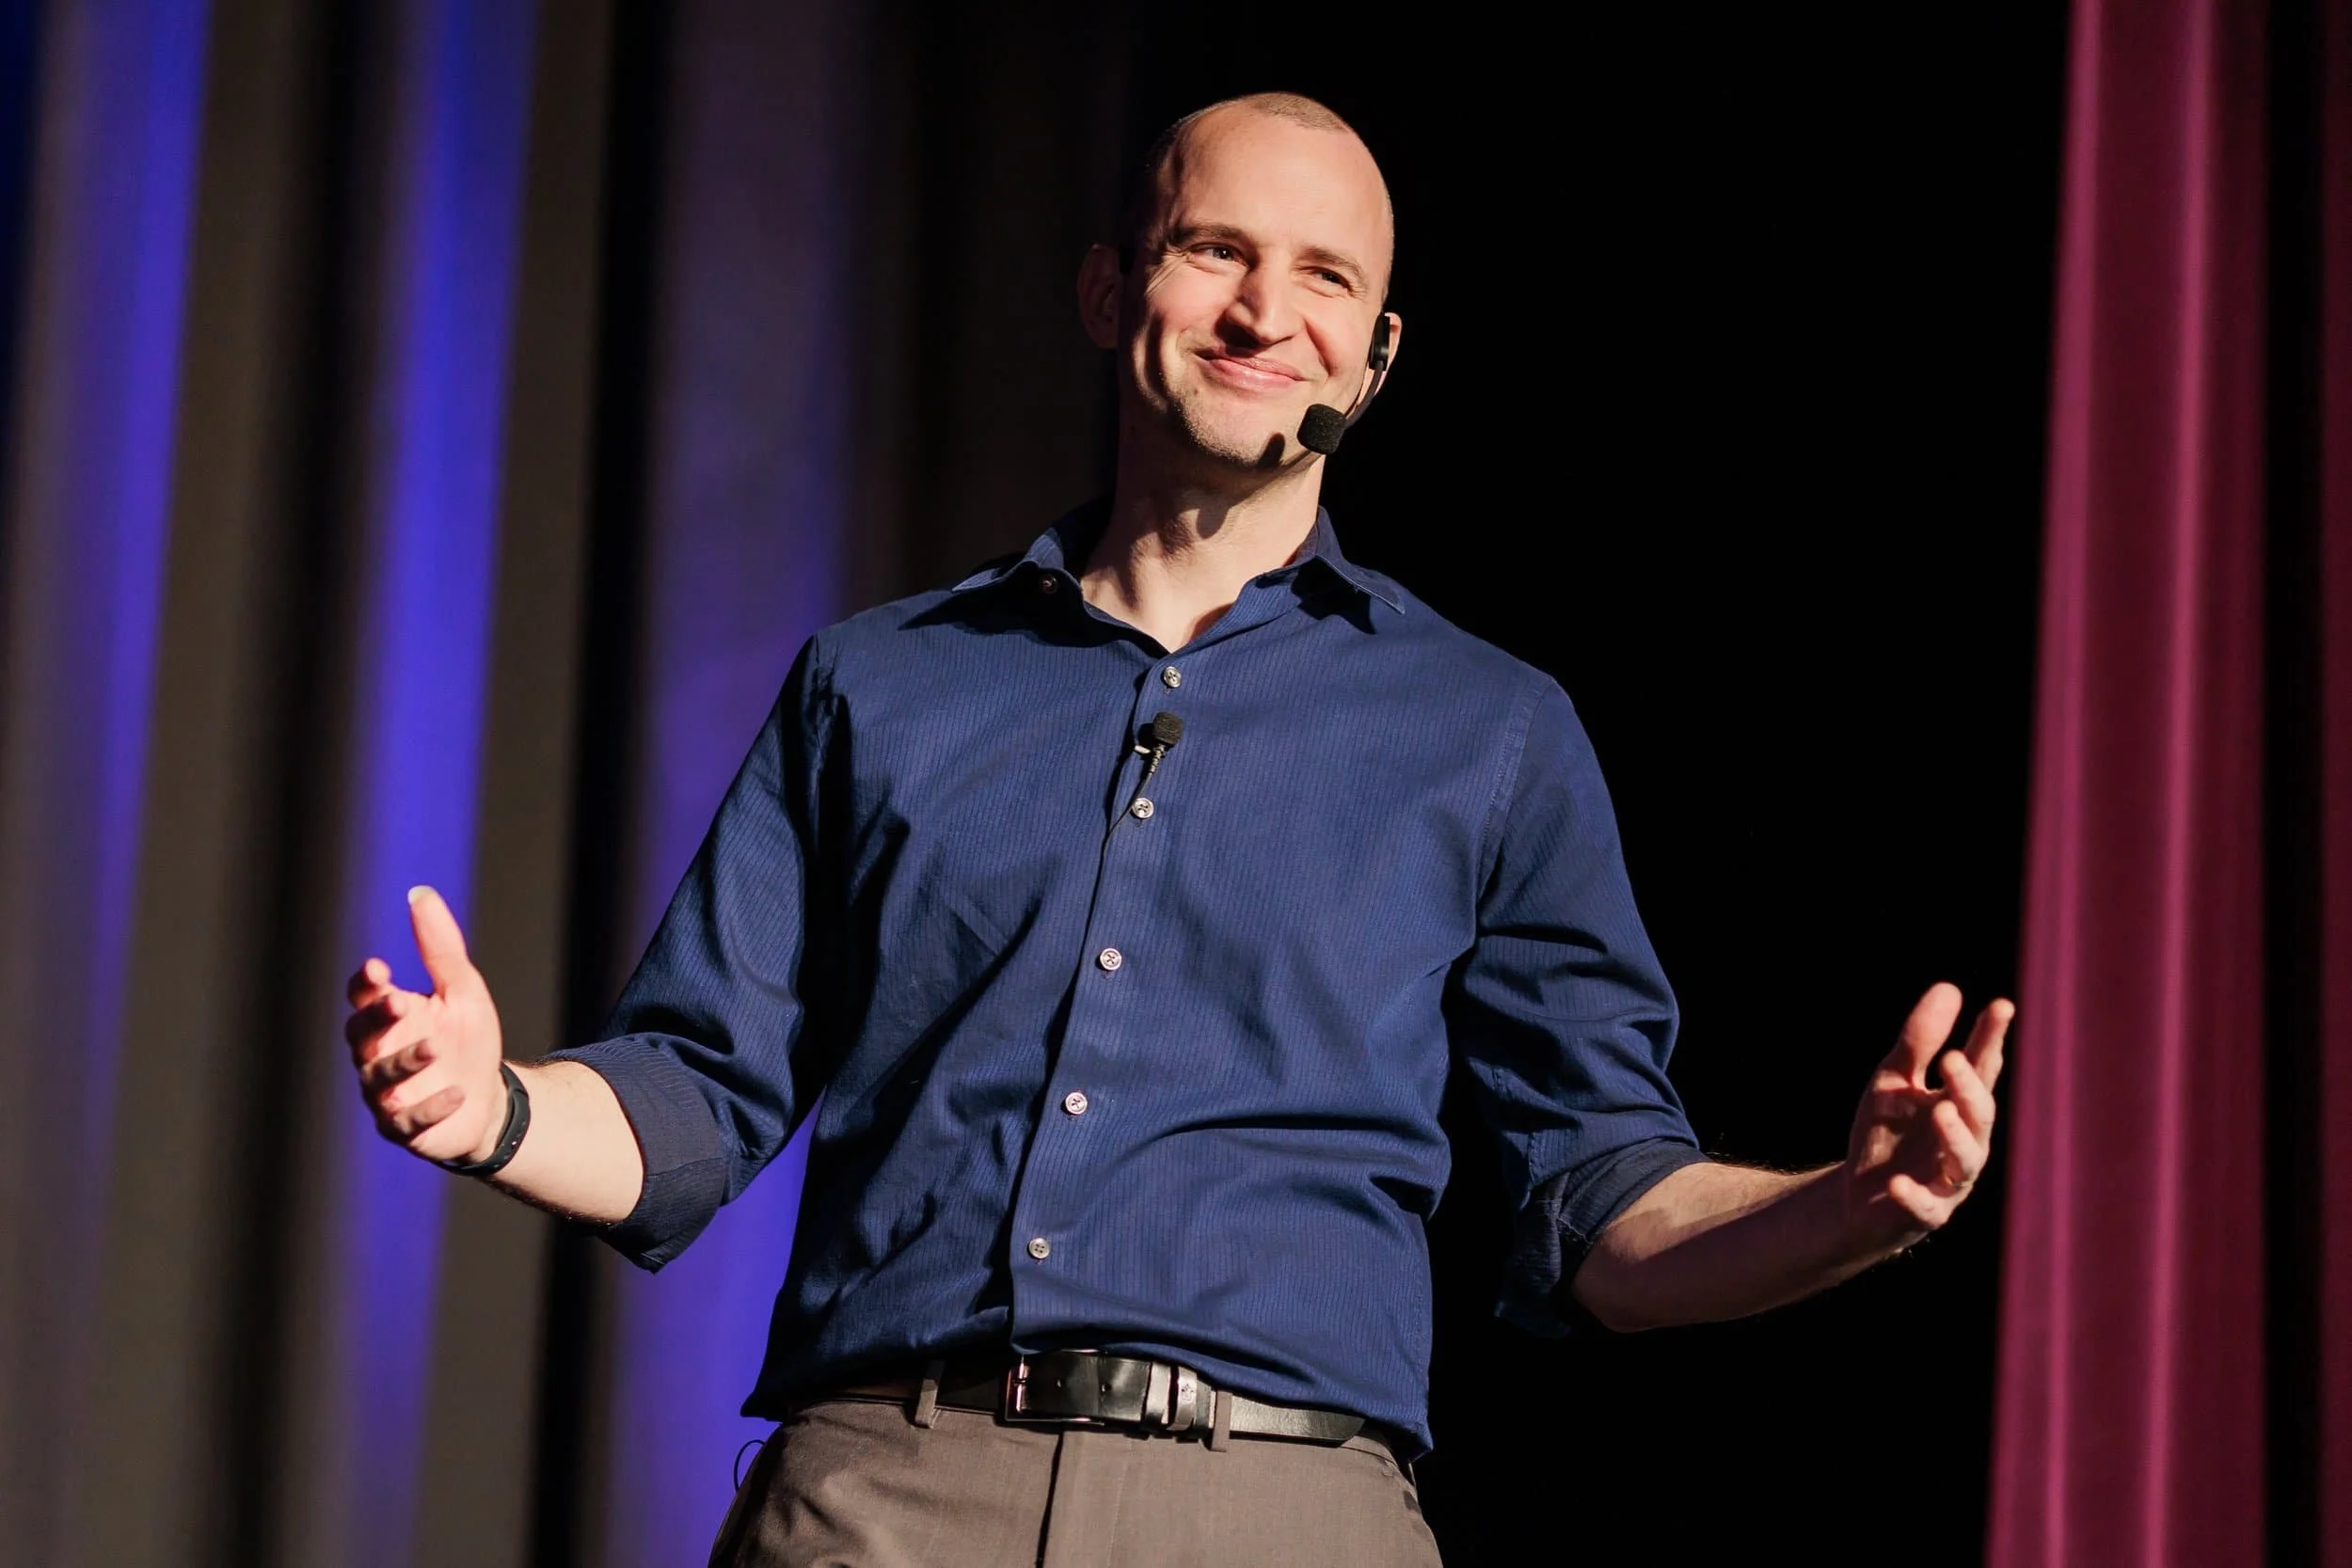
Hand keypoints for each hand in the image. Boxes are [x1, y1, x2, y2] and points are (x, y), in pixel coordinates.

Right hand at [344, 887, 506, 1164]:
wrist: (489, 1100)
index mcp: (388, 1018)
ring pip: (381, 1078)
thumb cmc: (467, 1040)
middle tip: (398, 1002)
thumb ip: (439, 947)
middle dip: (377, 1020)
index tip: (378, 969)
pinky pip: (409, 1121)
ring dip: (405, 1062)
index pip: (362, 998)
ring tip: (434, 1047)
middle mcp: (377, 1055)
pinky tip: (456, 1094)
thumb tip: (420, 893)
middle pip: (361, 1036)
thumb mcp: (461, 989)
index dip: (364, 986)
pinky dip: (430, 1108)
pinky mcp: (406, 1128)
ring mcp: (387, 1094)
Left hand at [1842, 982, 2011, 1246]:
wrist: (1855, 1198)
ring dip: (1954, 1136)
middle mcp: (1965, 1141)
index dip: (1991, 1039)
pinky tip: (1898, 1183)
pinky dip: (1914, 1195)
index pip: (1982, 1069)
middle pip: (1980, 1114)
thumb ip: (1919, 1041)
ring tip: (1940, 1110)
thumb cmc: (1886, 1134)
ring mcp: (1948, 1180)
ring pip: (1966, 1160)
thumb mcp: (1893, 1081)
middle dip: (1969, 1088)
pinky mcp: (1925, 1213)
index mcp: (1959, 1105)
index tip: (2001, 1005)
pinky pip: (1926, 1207)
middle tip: (1953, 1059)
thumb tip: (1950, 987)